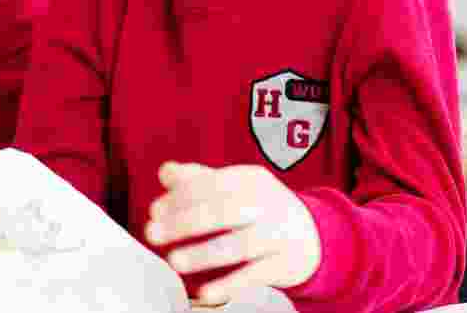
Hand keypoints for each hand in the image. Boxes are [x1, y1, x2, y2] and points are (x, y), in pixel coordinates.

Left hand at [146, 162, 321, 305]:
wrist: (313, 236)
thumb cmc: (260, 209)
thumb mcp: (235, 188)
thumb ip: (198, 179)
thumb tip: (165, 172)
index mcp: (250, 179)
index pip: (211, 184)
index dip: (180, 197)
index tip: (154, 211)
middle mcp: (266, 204)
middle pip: (222, 211)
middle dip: (184, 222)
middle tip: (152, 234)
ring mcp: (277, 234)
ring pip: (238, 244)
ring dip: (203, 253)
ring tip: (174, 261)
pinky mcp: (284, 264)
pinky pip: (255, 275)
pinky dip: (229, 284)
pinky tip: (204, 293)